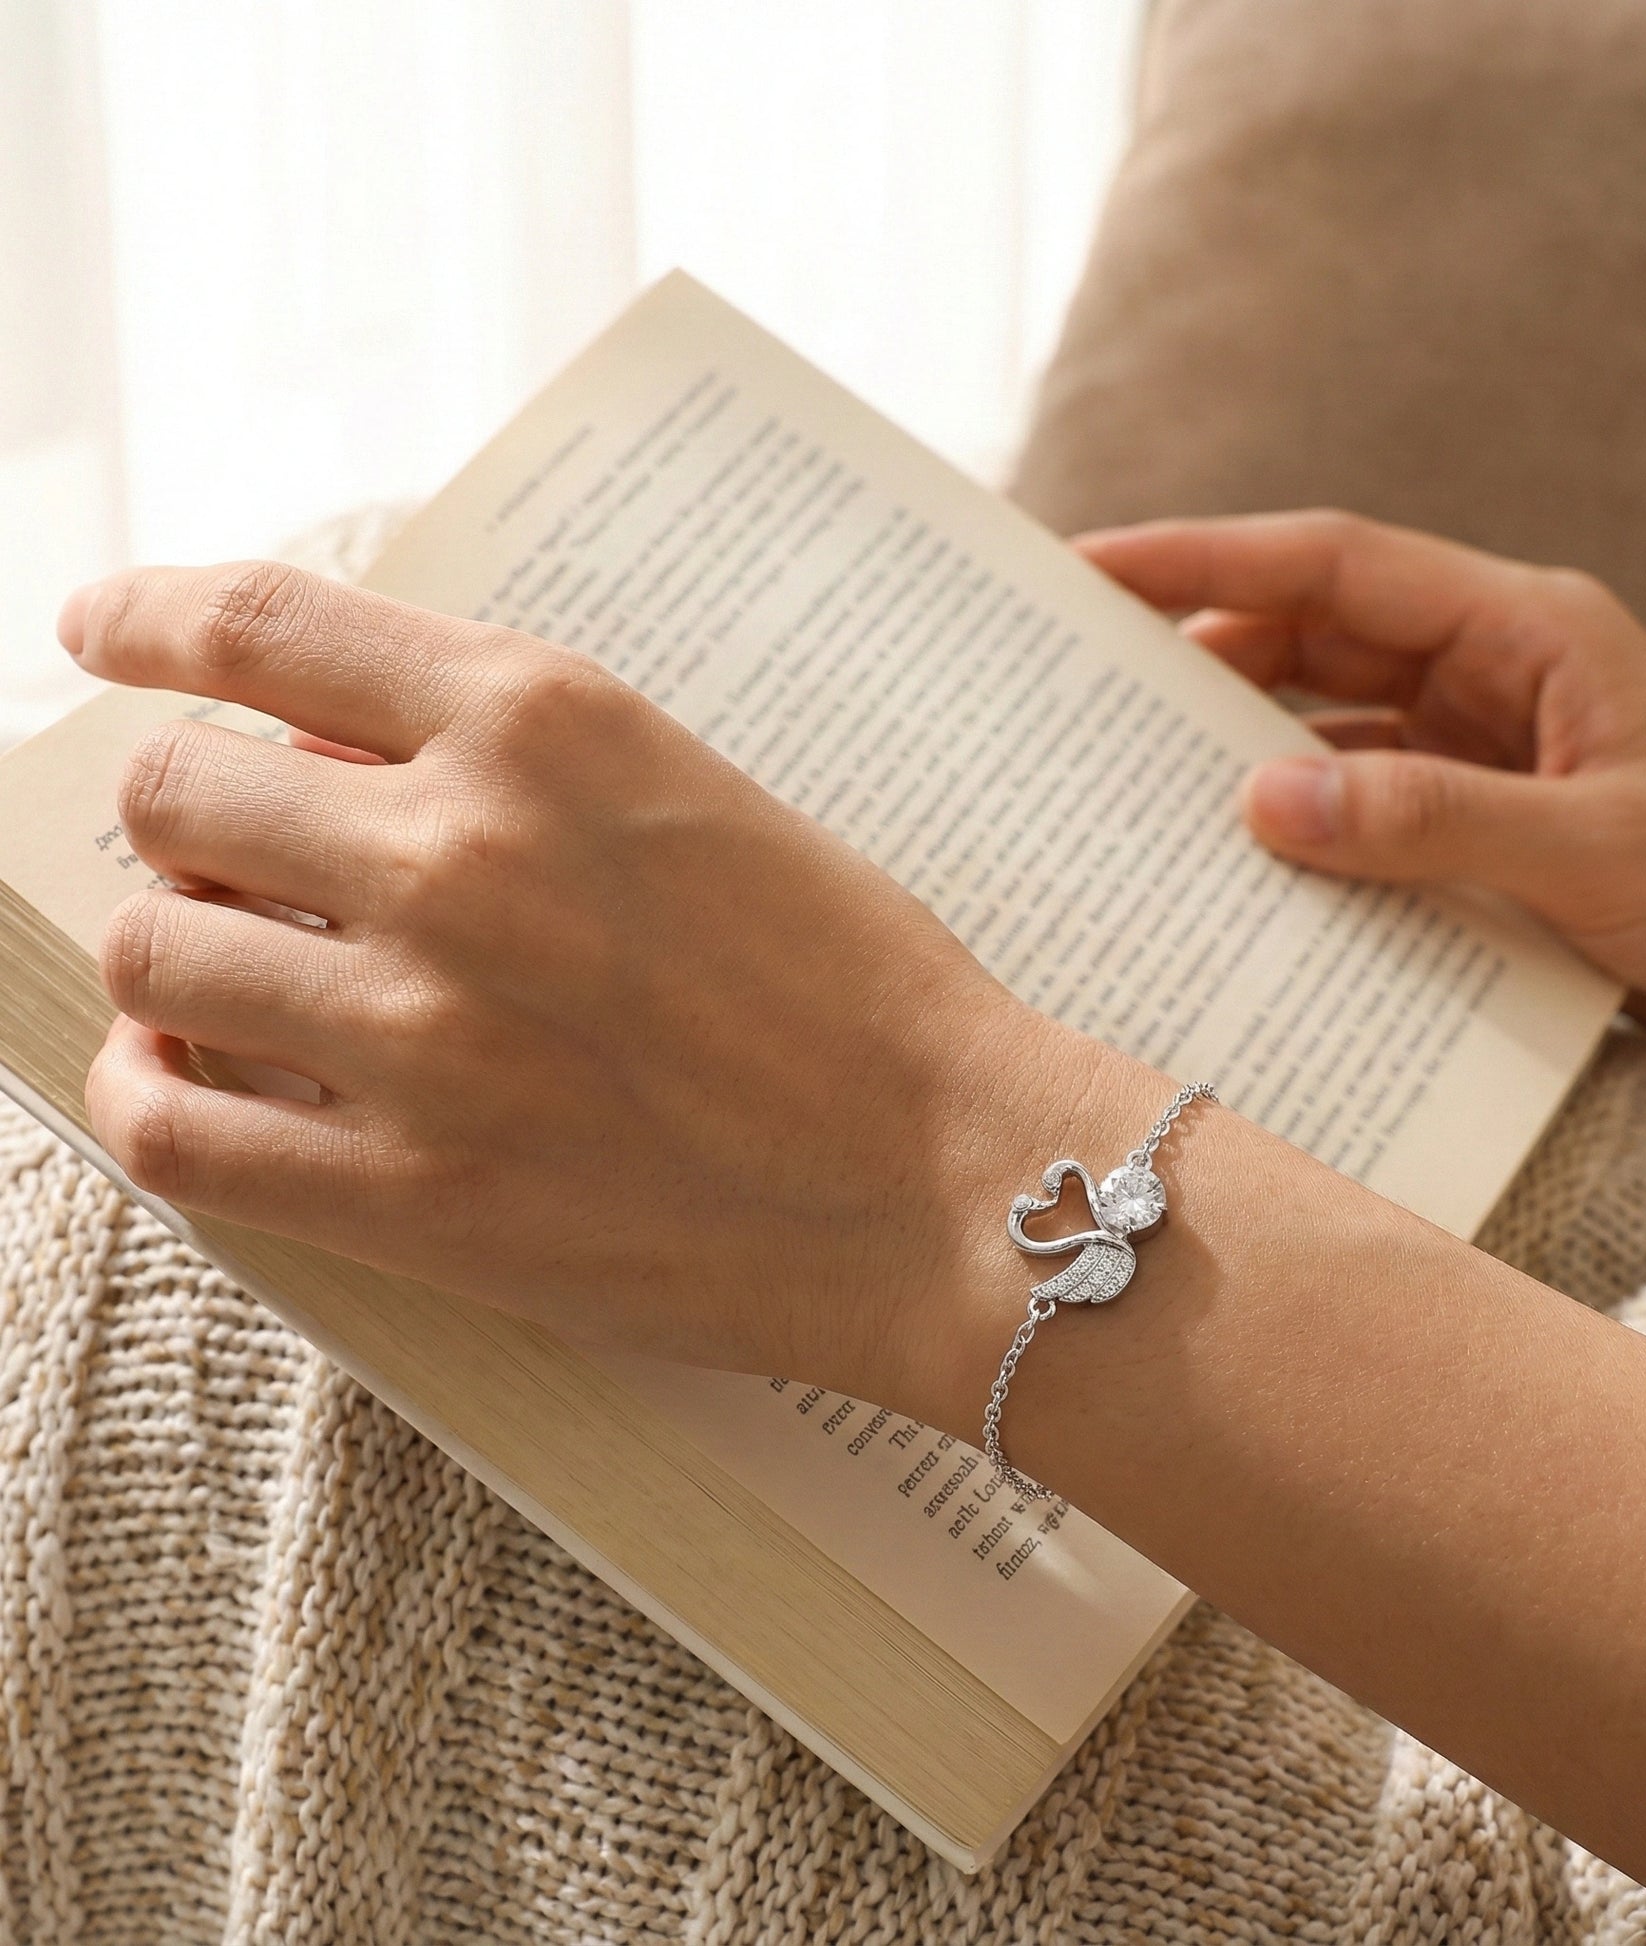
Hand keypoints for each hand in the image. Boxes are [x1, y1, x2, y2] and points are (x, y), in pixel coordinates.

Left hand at [56, 562, 1089, 1398]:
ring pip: (156, 950)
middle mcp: (463, 855)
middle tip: (223, 853)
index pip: (262, 622)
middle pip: (173, 789)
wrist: (952, 1181)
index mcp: (550, 724)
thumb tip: (328, 764)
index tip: (105, 629)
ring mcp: (427, 1033)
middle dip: (177, 814)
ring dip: (171, 947)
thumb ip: (518, 764)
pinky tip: (185, 1071)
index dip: (148, 616)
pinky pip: (172, 1128)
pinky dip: (146, 1087)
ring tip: (224, 969)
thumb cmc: (862, 987)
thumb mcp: (702, 802)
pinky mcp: (416, 1196)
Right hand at [1079, 512, 1645, 1079]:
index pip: (1336, 566)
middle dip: (1199, 644)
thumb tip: (1264, 799)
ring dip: (1242, 739)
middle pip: (1314, 631)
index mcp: (1527, 629)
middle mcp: (1495, 671)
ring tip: (1132, 770)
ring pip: (1330, 716)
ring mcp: (1488, 744)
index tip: (1096, 567)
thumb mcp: (1593, 852)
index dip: (1208, 560)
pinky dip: (1301, 819)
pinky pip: (1364, 799)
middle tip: (1080, 679)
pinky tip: (1239, 858)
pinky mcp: (1486, 820)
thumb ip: (1428, 821)